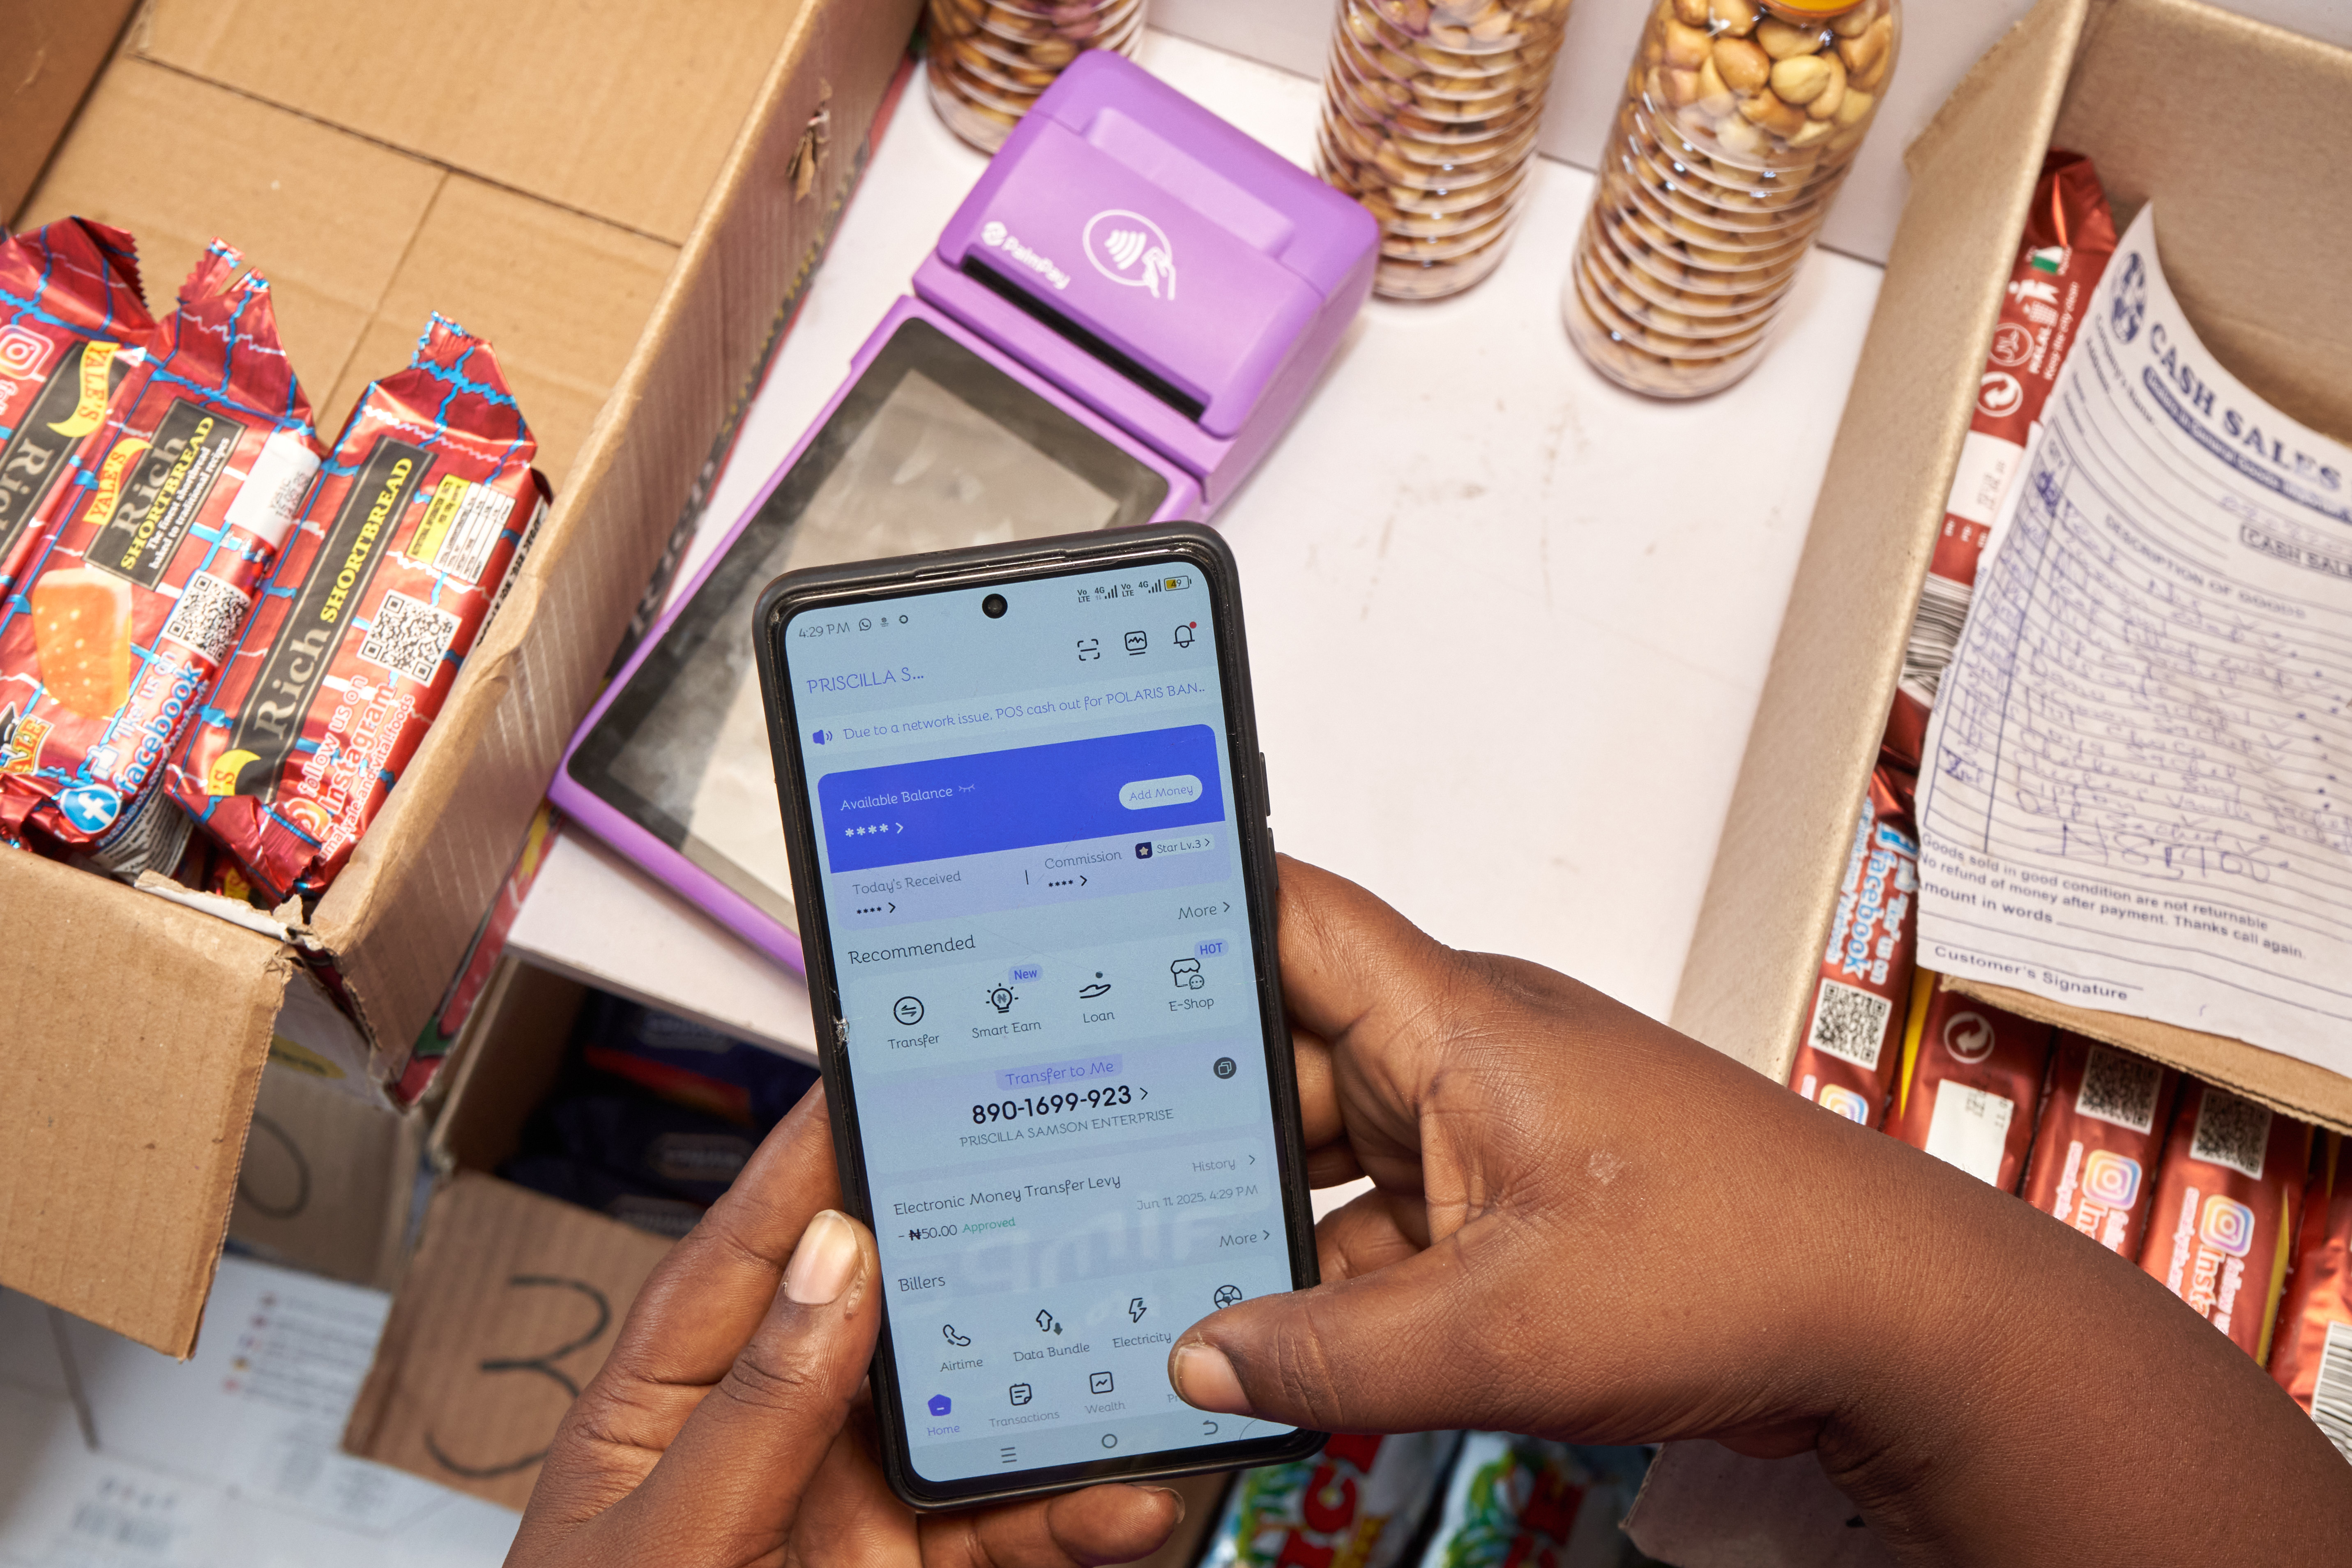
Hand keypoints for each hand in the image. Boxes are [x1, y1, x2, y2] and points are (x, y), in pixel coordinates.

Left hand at [509, 1089, 1183, 1567]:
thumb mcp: (665, 1549)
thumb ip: (755, 1409)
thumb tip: (836, 1258)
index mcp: (669, 1399)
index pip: (751, 1247)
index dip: (814, 1154)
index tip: (883, 1070)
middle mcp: (766, 1434)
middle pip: (889, 1314)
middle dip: (979, 1260)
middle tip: (1066, 1190)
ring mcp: (845, 1506)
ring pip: (970, 1422)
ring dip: (1053, 1400)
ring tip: (1132, 1368)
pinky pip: (1003, 1530)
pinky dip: (1069, 1517)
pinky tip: (1122, 1500)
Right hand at [1167, 857, 2351, 1562]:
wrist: (1894, 1313)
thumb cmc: (1746, 1264)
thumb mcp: (1508, 1332)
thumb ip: (1335, 1356)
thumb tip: (1206, 1364)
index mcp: (1458, 1020)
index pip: (1286, 914)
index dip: (1178, 900)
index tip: (1074, 913)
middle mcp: (1465, 1049)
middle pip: (1283, 1046)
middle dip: (1193, 1103)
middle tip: (1079, 1148)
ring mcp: (1489, 1122)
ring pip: (1328, 1142)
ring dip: (1263, 1202)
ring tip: (1160, 1252)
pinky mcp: (1513, 1192)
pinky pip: (1384, 1211)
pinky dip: (1331, 1266)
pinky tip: (1273, 1325)